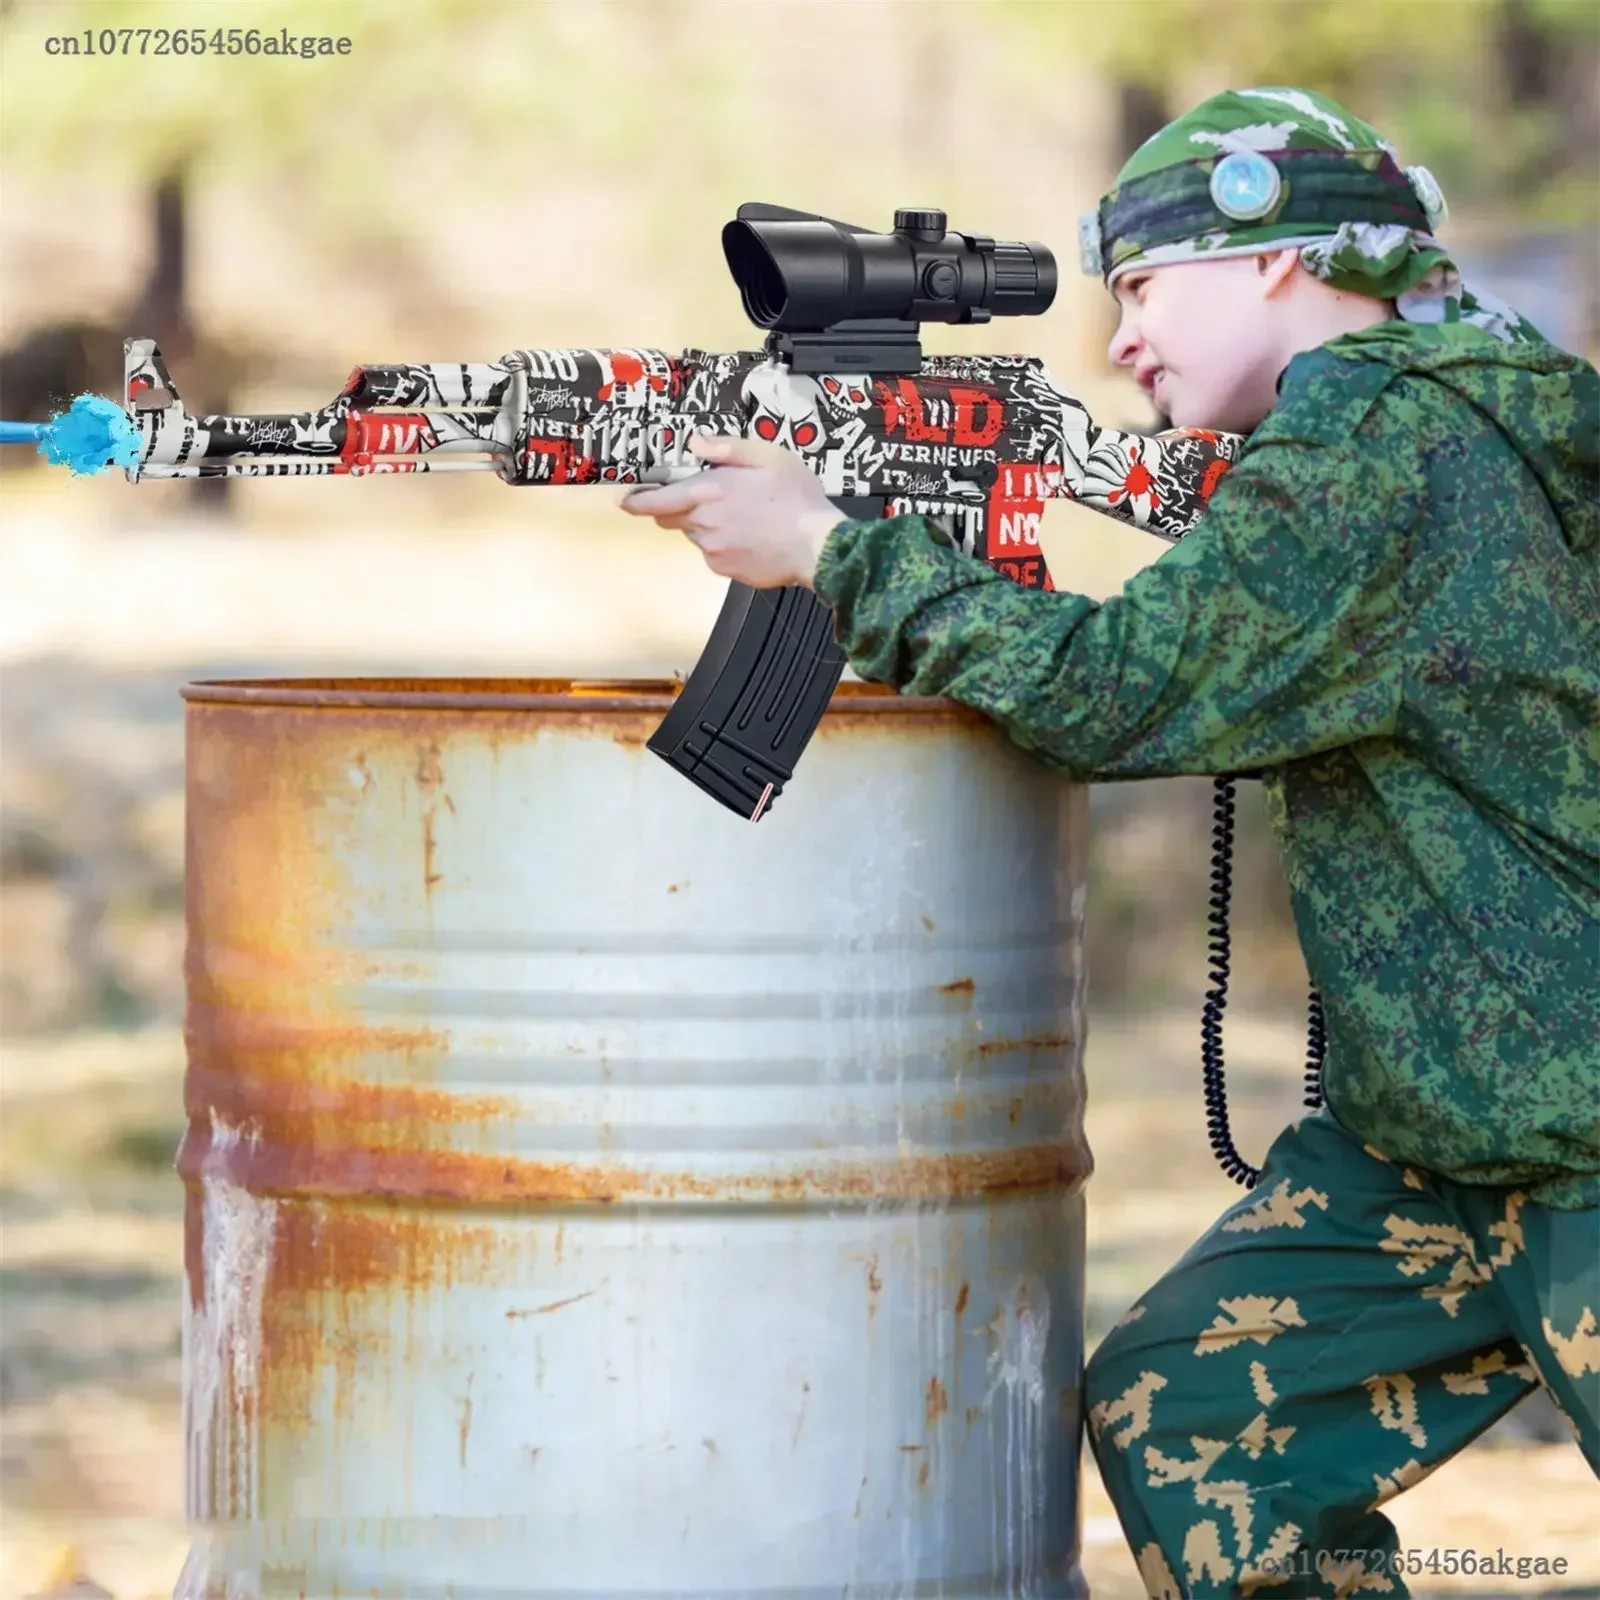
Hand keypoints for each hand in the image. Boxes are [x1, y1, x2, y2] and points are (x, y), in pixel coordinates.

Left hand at [618, 434, 843, 588]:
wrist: (819, 546)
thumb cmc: (797, 499)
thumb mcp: (767, 455)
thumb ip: (727, 447)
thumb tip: (697, 442)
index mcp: (709, 493)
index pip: (656, 501)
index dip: (637, 501)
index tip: (626, 500)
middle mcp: (704, 525)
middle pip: (675, 519)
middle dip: (684, 508)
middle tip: (714, 499)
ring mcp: (714, 551)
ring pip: (698, 536)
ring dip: (709, 526)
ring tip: (745, 517)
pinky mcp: (726, 570)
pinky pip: (715, 555)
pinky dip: (726, 545)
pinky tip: (752, 536)